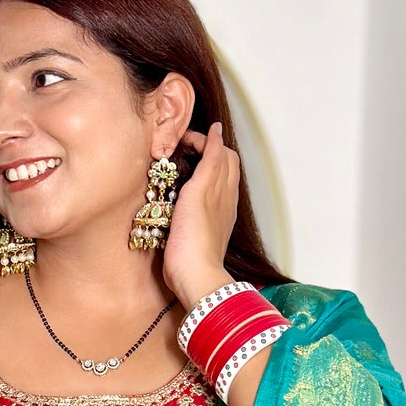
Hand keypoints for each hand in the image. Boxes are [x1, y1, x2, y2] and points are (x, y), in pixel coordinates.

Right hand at [162, 120, 239, 310]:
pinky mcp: (207, 228)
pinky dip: (198, 186)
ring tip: (182, 164)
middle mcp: (225, 199)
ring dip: (202, 167)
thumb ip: (211, 158)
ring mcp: (218, 215)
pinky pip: (207, 199)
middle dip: (205, 149)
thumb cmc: (195, 234)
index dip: (203, 140)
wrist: (194, 274)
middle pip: (222, 164)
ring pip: (215, 181)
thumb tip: (218, 131)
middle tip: (181, 147)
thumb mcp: (201, 188)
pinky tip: (184, 192)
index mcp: (225, 187)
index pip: (221, 151)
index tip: (180, 139)